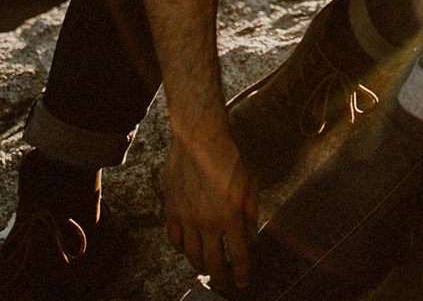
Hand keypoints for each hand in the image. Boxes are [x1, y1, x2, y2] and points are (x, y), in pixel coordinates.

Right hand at [161, 123, 256, 289]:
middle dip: (220, 277)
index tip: (243, 282)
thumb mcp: (251, 183)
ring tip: (206, 270)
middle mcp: (208, 223)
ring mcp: (187, 218)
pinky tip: (186, 249)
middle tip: (223, 284)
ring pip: (192, 254)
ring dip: (200, 266)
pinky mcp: (172, 210)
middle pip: (213, 262)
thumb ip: (250, 212)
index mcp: (231, 217)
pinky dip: (181, 248)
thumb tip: (250, 234)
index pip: (238, 256)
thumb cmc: (230, 156)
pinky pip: (174, 238)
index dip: (242, 273)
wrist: (200, 139)